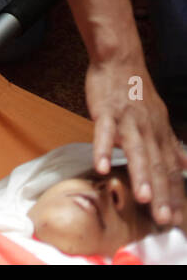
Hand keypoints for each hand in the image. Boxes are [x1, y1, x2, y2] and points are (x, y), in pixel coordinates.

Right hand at [87, 51, 186, 226]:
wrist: (120, 61)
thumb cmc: (135, 91)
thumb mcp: (158, 118)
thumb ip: (169, 144)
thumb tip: (185, 165)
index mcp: (159, 134)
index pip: (169, 170)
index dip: (173, 194)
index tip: (176, 218)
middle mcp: (148, 131)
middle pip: (156, 166)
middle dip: (162, 193)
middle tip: (165, 218)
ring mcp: (127, 122)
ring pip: (136, 151)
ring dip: (140, 175)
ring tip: (143, 198)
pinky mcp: (107, 113)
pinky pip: (104, 133)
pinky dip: (104, 149)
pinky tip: (102, 166)